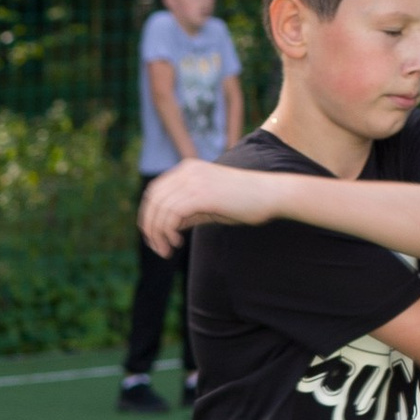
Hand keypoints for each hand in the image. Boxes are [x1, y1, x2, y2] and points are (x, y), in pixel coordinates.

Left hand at [137, 158, 251, 255]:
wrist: (271, 194)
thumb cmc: (244, 202)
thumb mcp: (208, 206)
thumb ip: (186, 213)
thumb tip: (165, 227)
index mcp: (187, 169)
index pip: (155, 191)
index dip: (149, 214)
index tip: (154, 236)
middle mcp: (187, 171)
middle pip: (153, 200)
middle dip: (150, 227)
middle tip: (158, 248)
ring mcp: (193, 181)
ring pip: (160, 210)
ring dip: (158, 234)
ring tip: (167, 250)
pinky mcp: (201, 194)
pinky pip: (171, 215)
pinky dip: (168, 232)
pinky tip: (177, 242)